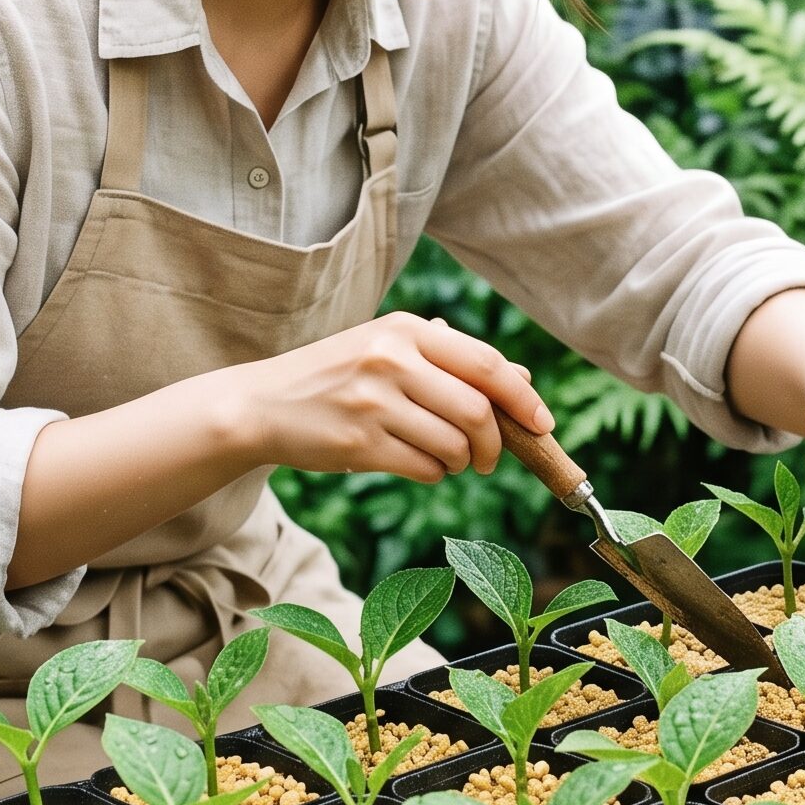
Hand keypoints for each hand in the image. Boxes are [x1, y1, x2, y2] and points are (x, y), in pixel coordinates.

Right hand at [234, 313, 551, 482]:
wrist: (263, 405)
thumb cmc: (337, 377)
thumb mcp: (389, 349)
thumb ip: (451, 360)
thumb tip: (522, 380)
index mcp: (405, 329)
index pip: (486, 364)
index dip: (523, 397)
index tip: (541, 422)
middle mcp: (391, 360)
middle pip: (477, 411)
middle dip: (496, 444)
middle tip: (491, 458)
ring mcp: (373, 403)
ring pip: (454, 446)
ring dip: (463, 462)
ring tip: (448, 459)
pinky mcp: (359, 445)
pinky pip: (425, 469)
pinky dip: (435, 474)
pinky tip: (418, 464)